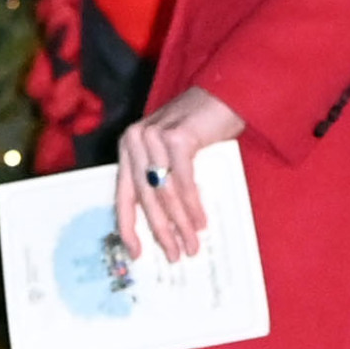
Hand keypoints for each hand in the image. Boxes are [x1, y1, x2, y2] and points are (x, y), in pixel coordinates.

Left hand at [113, 84, 246, 264]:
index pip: (123, 194)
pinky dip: (193, 205)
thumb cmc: (202, 125)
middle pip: (145, 197)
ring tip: (192, 244)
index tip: (136, 253)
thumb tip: (167, 223)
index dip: (129, 227)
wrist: (227, 93)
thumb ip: (162, 176)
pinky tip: (201, 222)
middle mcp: (135, 140)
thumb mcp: (173, 152)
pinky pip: (183, 181)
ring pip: (164, 193)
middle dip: (161, 231)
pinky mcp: (176, 137)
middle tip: (175, 255)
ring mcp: (153, 136)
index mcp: (129, 146)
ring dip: (180, 224)